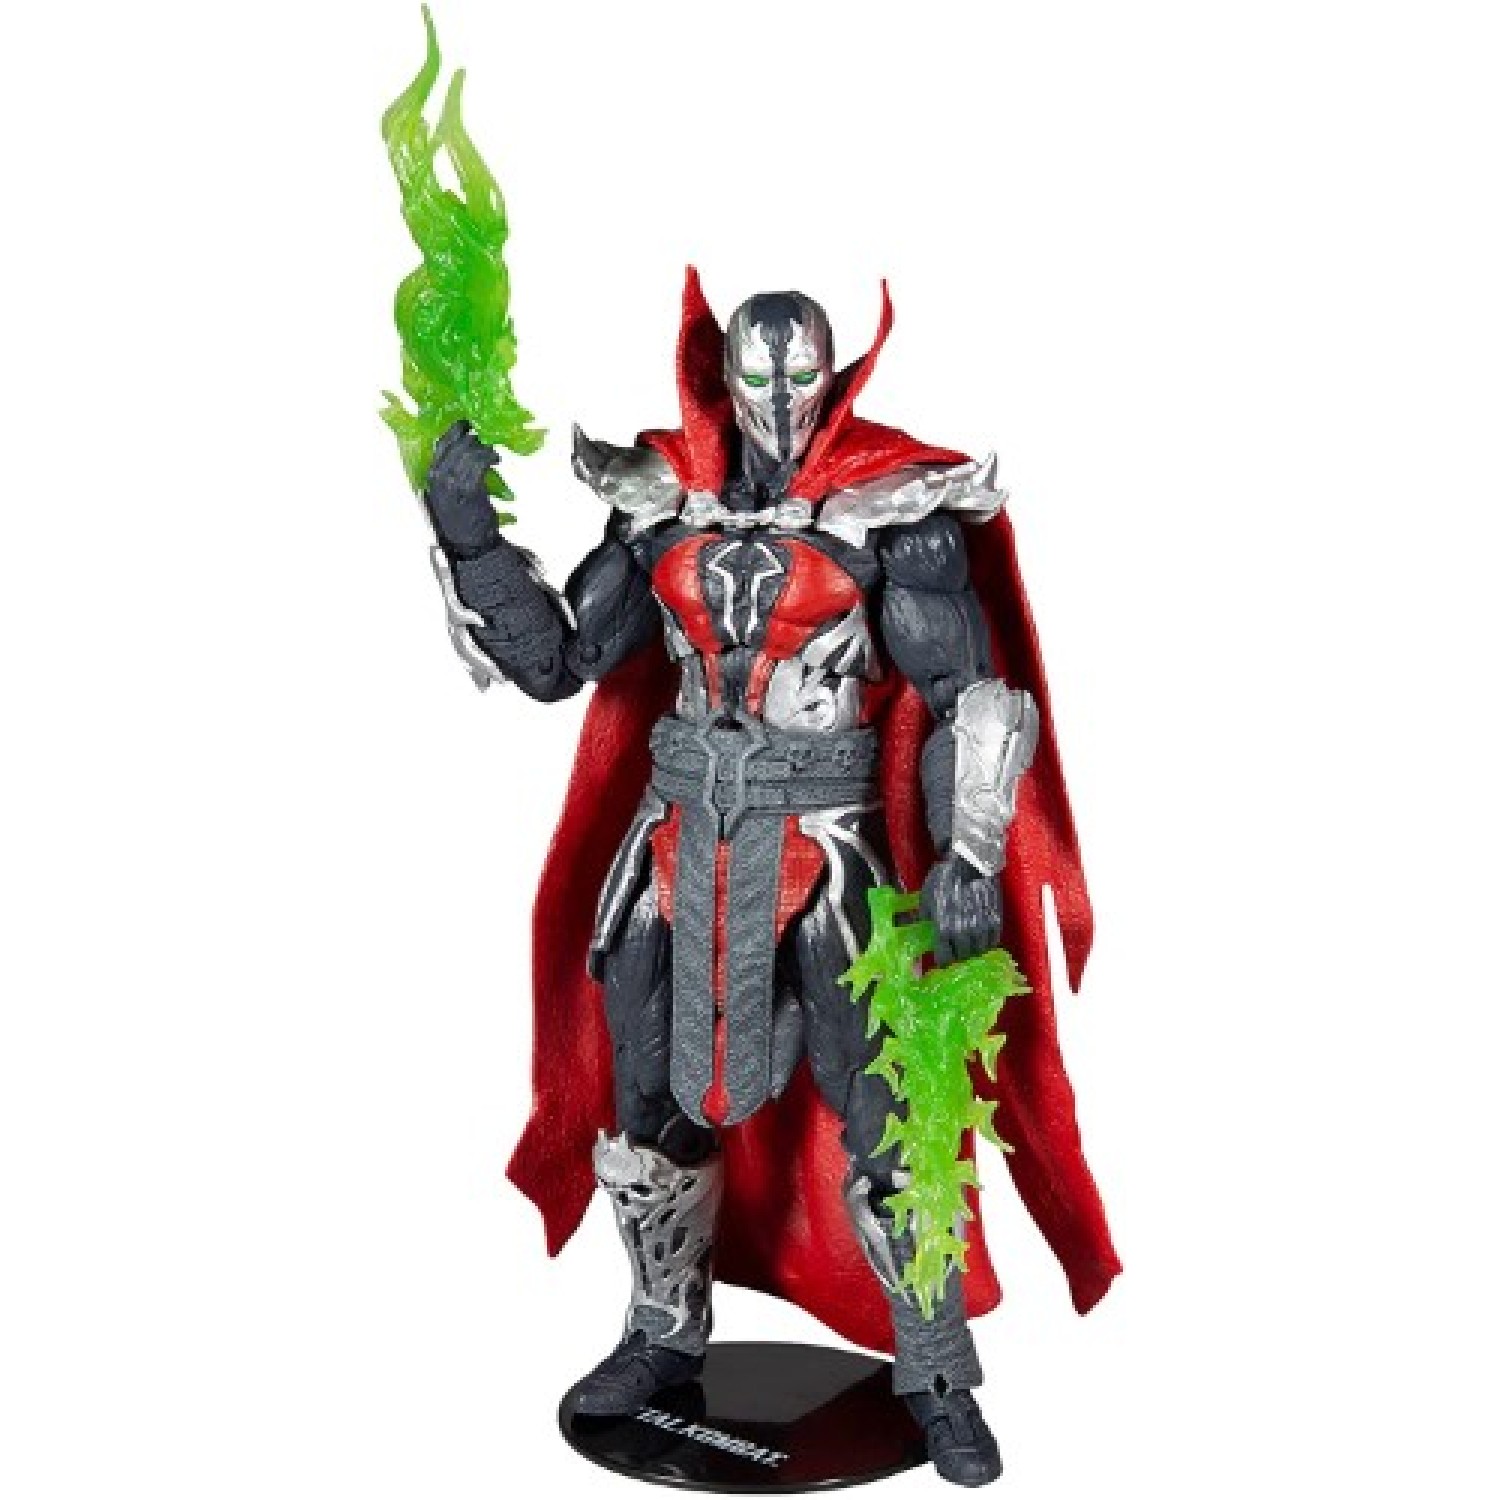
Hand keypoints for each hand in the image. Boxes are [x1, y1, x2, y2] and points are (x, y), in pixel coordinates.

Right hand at [425, 421, 500, 555]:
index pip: (441, 443)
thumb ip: (449, 472)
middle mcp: (438, 477)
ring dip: (485, 448)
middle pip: (457, 444)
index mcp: (430, 476)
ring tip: (494, 454)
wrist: (469, 543)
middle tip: (486, 440)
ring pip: (470, 451)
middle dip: (474, 438)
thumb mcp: (446, 493)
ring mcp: (453, 483)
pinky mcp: (470, 489)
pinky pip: (481, 463)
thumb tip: (463, 446)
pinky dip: (490, 457)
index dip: (455, 430)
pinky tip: (496, 460)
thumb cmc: (460, 518)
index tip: (467, 423)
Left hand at [919, 852, 1002, 966]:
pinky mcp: (996, 921)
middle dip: (957, 955)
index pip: (944, 959)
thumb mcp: (926, 897)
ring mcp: (981, 929)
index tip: (942, 957)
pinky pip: (993, 941)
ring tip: (969, 944)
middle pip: (962, 957)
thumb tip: (925, 928)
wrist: (971, 862)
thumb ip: (926, 916)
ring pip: (979, 951)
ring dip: (973, 949)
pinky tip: (982, 937)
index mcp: (944, 930)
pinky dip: (987, 942)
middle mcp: (963, 934)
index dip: (942, 959)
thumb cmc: (944, 878)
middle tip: (955, 949)